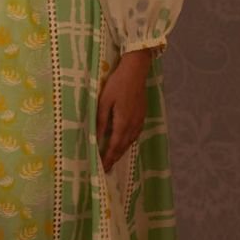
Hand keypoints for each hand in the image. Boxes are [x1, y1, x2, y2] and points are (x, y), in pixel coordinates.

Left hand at [96, 49, 151, 171]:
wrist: (135, 71)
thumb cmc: (117, 84)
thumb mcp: (104, 101)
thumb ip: (101, 121)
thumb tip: (97, 137)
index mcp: (123, 122)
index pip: (114, 146)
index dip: (108, 158)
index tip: (103, 168)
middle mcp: (133, 124)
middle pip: (123, 146)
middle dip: (115, 158)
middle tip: (107, 168)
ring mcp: (139, 120)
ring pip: (130, 141)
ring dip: (122, 151)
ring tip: (114, 158)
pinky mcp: (142, 114)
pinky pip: (135, 134)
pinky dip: (129, 142)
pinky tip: (125, 142)